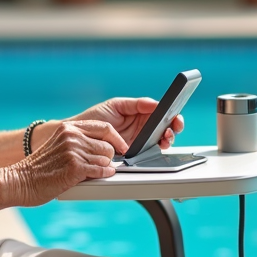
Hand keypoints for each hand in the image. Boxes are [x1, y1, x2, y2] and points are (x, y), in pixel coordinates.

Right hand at [2, 121, 126, 206]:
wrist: (20, 181)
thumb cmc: (38, 169)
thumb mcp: (58, 145)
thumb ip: (77, 142)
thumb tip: (101, 146)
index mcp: (68, 128)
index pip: (103, 127)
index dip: (117, 139)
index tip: (122, 147)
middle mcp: (72, 136)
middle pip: (108, 145)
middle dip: (108, 158)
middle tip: (102, 165)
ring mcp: (74, 151)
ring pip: (106, 158)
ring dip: (103, 168)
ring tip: (90, 172)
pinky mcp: (75, 167)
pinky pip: (101, 170)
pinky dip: (104, 175)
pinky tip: (99, 176)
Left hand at [68, 97, 183, 150]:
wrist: (80, 136)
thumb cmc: (95, 118)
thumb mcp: (116, 105)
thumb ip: (136, 104)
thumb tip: (155, 103)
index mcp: (140, 113)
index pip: (161, 112)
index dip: (172, 113)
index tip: (175, 114)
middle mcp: (143, 127)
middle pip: (166, 126)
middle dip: (174, 126)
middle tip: (174, 127)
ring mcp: (140, 140)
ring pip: (162, 139)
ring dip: (168, 138)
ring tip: (166, 137)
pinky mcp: (135, 153)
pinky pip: (150, 152)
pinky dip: (158, 149)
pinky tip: (158, 145)